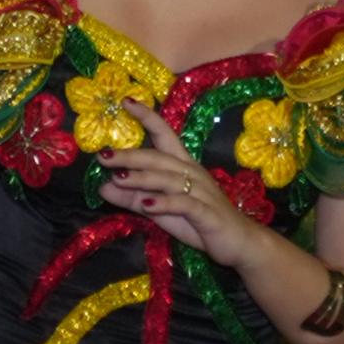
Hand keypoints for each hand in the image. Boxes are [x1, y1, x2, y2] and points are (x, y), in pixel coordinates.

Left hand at [98, 106, 257, 264]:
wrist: (240, 242)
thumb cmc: (199, 222)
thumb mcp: (161, 209)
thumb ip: (133, 197)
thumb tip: (102, 186)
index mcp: (183, 166)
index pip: (164, 135)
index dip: (147, 118)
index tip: (126, 101)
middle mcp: (192, 173)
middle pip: (160, 158)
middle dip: (131, 156)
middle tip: (103, 155)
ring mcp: (202, 192)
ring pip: (169, 179)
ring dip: (143, 178)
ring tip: (119, 179)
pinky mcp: (207, 213)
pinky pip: (184, 204)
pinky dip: (165, 203)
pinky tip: (147, 205)